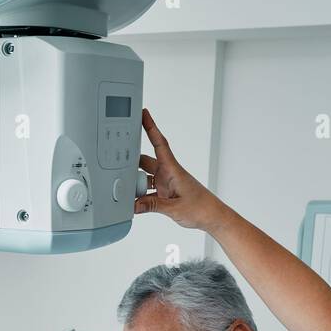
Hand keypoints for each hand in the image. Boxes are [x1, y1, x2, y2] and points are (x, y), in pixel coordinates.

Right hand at [135, 108, 228, 231]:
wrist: (211, 217)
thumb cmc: (201, 207)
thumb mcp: (174, 208)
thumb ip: (152, 206)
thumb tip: (134, 205)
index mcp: (172, 169)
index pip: (159, 143)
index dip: (151, 127)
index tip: (143, 114)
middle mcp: (168, 173)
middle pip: (145, 161)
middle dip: (133, 162)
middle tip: (119, 164)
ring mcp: (166, 183)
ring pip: (144, 178)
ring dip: (136, 185)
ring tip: (127, 193)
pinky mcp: (165, 193)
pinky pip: (148, 191)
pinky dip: (141, 197)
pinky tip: (135, 204)